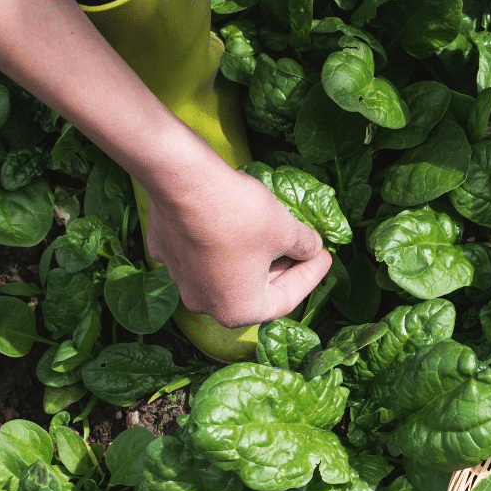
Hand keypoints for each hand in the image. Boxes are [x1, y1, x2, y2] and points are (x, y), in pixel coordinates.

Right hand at [145, 161, 330, 328]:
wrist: (185, 180)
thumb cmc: (240, 215)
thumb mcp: (286, 230)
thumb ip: (304, 246)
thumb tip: (311, 248)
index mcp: (237, 310)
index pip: (286, 299)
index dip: (310, 276)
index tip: (325, 258)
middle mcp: (204, 303)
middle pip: (254, 290)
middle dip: (283, 268)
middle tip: (305, 249)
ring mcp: (180, 278)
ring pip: (227, 272)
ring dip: (253, 257)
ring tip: (276, 236)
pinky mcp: (164, 250)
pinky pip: (201, 252)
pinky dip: (222, 243)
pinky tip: (237, 224)